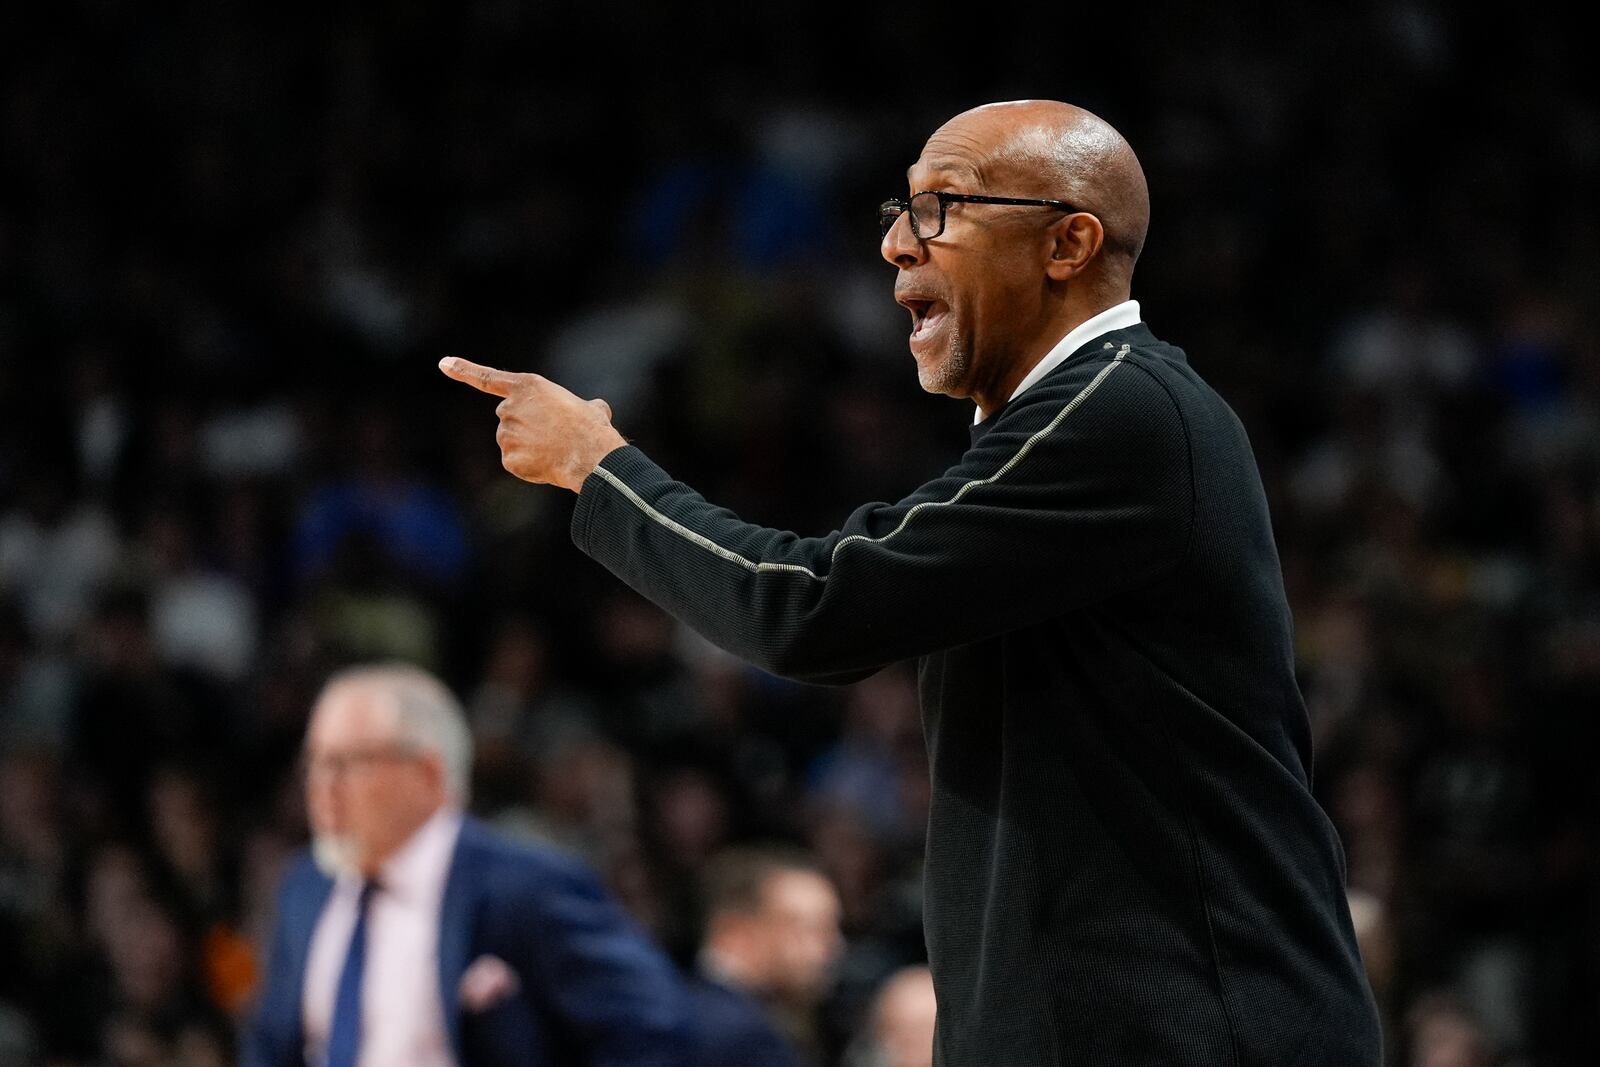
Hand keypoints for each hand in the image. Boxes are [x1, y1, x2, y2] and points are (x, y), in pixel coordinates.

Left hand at [439, 357, 626, 492]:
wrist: (589, 455)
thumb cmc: (592, 428)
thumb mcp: (591, 407)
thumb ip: (581, 405)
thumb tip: (596, 410)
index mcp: (528, 387)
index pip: (488, 378)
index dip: (463, 370)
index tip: (443, 363)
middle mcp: (510, 408)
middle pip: (509, 418)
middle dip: (526, 427)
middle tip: (554, 435)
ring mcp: (506, 434)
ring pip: (512, 442)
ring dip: (529, 447)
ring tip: (555, 450)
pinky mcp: (507, 458)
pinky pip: (515, 463)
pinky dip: (529, 466)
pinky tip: (548, 464)